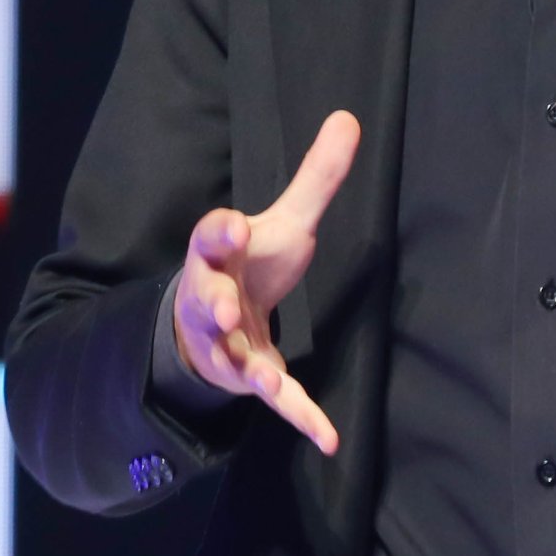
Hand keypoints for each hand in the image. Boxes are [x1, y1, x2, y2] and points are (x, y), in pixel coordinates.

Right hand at [173, 109, 359, 455]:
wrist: (216, 323)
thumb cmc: (249, 267)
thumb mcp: (284, 222)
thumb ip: (315, 178)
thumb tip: (349, 116)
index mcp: (217, 254)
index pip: (210, 238)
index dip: (221, 233)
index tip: (234, 225)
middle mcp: (213, 300)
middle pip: (206, 301)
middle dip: (214, 303)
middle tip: (225, 307)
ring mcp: (227, 345)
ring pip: (228, 354)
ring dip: (246, 366)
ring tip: (263, 381)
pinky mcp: (249, 377)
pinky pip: (275, 400)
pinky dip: (303, 418)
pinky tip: (330, 439)